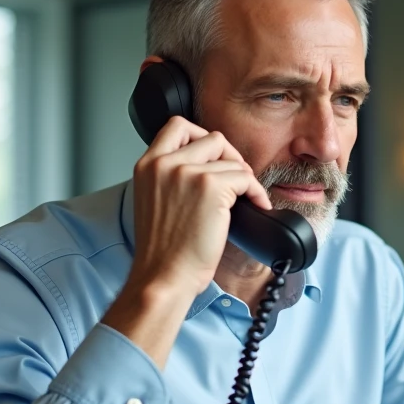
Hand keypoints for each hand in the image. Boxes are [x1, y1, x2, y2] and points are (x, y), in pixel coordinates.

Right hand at [127, 116, 271, 297]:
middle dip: (231, 157)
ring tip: (245, 199)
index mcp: (147, 165)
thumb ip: (170, 178)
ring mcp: (187, 173)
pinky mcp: (211, 187)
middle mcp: (165, 163)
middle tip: (236, 179)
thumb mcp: (154, 202)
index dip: (202, 137)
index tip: (214, 157)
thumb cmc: (162, 252)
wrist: (163, 277)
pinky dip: (257, 193)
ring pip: (232, 161)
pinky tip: (256, 206)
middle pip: (212, 137)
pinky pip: (246, 179)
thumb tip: (207, 167)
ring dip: (244, 180)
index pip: (177, 126)